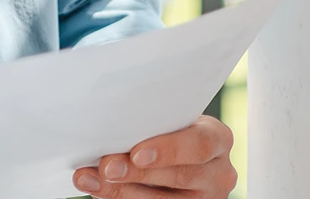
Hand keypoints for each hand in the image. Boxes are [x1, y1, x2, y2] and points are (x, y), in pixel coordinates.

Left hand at [72, 115, 235, 197]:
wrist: (179, 151)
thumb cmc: (169, 126)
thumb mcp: (172, 118)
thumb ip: (151, 120)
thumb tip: (104, 123)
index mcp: (217, 138)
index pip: (198, 145)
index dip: (167, 150)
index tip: (136, 154)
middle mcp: (220, 172)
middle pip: (180, 175)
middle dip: (137, 173)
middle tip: (105, 167)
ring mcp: (207, 196)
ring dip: (122, 191)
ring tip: (90, 179)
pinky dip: (121, 198)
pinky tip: (98, 189)